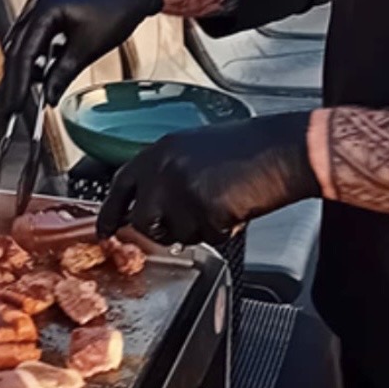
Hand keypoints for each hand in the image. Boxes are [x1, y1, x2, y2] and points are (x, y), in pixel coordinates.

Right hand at [2, 0, 161, 113]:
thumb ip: (63, 73)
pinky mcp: (51, 8)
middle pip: (17, 48)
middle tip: (16, 106)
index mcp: (44, 8)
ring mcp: (43, 3)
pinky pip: (35, 36)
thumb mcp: (88, 47)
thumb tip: (48, 97)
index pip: (22, 54)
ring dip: (26, 68)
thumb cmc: (117, 8)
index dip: (16, 85)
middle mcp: (37, 3)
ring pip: (24, 43)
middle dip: (16, 79)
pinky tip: (44, 72)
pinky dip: (38, 56)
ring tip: (30, 94)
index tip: (14, 108)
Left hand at [97, 111, 318, 244]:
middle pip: (143, 220)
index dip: (111, 211)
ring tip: (221, 205)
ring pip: (173, 234)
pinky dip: (221, 232)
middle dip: (163, 229)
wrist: (282, 149)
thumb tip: (151, 206)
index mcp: (161, 150)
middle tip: (192, 219)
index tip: (106, 230)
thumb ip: (168, 174)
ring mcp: (182, 189)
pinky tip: (235, 210)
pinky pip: (205, 239)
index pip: (122, 184)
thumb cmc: (250, 149)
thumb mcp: (196, 150)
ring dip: (195, 230)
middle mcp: (165, 168)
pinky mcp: (203, 209)